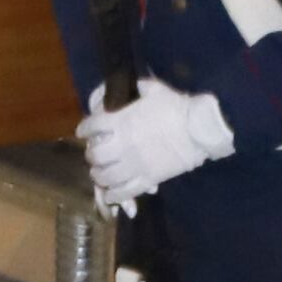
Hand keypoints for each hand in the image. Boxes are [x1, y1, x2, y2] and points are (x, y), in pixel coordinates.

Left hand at [80, 86, 235, 216]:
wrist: (198, 129)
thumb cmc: (176, 107)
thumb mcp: (154, 91)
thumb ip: (139, 88)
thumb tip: (135, 85)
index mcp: (120, 122)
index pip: (92, 126)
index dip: (84, 129)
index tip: (83, 132)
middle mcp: (122, 145)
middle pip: (95, 155)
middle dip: (91, 155)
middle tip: (94, 155)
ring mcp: (134, 165)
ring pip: (105, 177)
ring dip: (99, 176)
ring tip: (100, 174)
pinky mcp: (147, 180)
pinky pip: (124, 192)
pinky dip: (114, 195)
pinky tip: (110, 195)